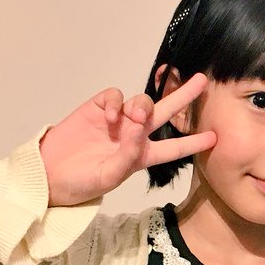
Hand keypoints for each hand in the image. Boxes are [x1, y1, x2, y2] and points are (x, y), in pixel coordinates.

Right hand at [39, 74, 215, 206]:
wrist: (49, 175)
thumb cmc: (82, 183)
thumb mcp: (110, 176)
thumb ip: (129, 152)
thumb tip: (140, 124)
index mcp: (142, 156)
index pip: (174, 148)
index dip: (193, 143)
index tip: (215, 137)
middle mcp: (134, 135)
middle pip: (165, 112)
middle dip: (183, 96)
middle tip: (202, 82)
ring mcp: (116, 120)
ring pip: (141, 101)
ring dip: (142, 105)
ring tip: (134, 117)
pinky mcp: (97, 108)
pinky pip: (114, 96)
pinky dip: (115, 101)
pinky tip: (110, 115)